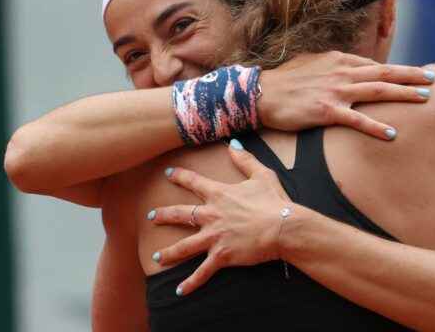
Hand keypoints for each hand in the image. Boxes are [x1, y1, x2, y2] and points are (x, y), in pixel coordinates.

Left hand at [148, 139, 290, 295]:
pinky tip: (179, 291)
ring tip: (155, 258)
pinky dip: (191, 282)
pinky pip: (202, 271)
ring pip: (184, 246)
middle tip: (151, 217)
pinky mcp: (222, 255)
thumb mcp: (262, 175)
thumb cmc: (274, 201)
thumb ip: (245, 159)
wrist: (283, 227)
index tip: (168, 174)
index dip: (180, 177)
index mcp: (220, 194)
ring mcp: (215, 237)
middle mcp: (212, 215)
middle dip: (164, 215)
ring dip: (169, 253)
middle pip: (181, 215)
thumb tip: (233, 144)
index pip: (194, 183)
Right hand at [257, 51, 434, 139]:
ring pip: (378, 90)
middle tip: (434, 79)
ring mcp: (335, 91)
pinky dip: (377, 126)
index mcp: (338, 60)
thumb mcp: (310, 63)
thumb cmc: (283, 81)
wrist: (259, 93)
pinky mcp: (327, 111)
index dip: (397, 69)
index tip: (415, 74)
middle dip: (412, 75)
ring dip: (404, 93)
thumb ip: (332, 65)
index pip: (374, 64)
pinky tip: (392, 133)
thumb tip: (344, 66)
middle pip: (385, 73)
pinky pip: (358, 119)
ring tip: (425, 99)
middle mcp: (341, 72)